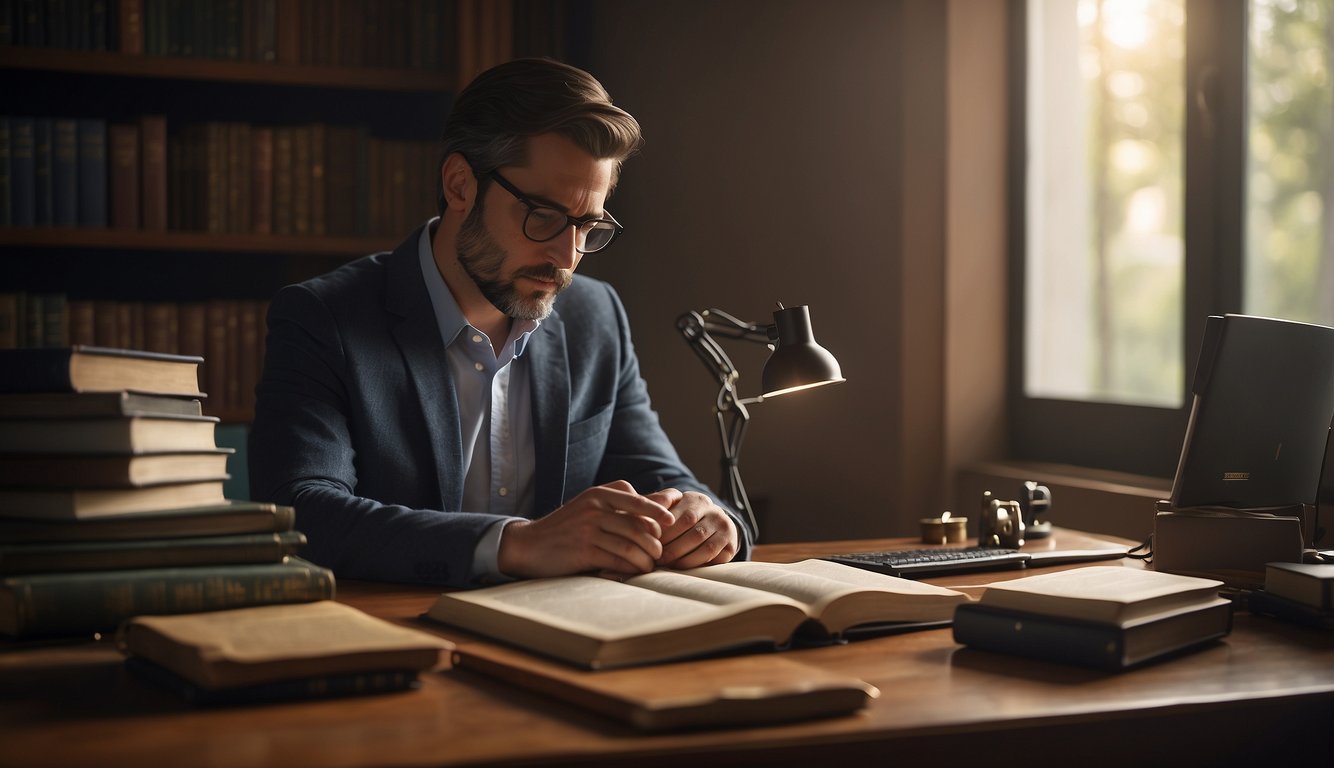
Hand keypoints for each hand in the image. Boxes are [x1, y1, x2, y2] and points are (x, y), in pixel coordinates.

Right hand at [497, 481, 674, 578]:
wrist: (529, 544)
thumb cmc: (567, 527)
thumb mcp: (590, 507)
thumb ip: (619, 505)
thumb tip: (658, 505)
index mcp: (599, 493)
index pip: (637, 500)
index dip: (657, 512)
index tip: (670, 523)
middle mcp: (595, 507)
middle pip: (638, 524)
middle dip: (654, 541)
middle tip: (661, 553)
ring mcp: (588, 528)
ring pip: (630, 543)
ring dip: (645, 558)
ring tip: (650, 566)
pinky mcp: (583, 550)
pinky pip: (616, 559)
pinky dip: (630, 567)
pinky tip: (635, 572)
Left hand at [650, 489, 739, 569]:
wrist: (714, 527)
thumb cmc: (682, 521)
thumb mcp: (670, 510)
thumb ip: (653, 506)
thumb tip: (630, 496)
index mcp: (694, 499)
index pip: (677, 513)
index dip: (661, 530)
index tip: (648, 541)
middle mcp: (712, 509)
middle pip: (690, 526)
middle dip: (671, 545)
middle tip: (655, 557)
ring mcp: (723, 525)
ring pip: (702, 542)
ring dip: (682, 556)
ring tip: (666, 564)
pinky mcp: (730, 542)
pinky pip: (712, 555)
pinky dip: (695, 563)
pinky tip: (681, 568)